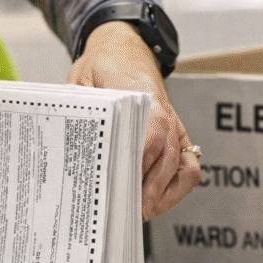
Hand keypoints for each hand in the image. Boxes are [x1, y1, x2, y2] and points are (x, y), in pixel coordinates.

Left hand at [67, 21, 200, 220]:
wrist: (124, 48)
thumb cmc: (101, 67)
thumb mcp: (82, 82)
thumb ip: (82, 112)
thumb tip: (73, 148)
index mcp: (141, 95)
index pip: (150, 135)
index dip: (139, 165)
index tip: (124, 189)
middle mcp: (165, 113)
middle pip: (166, 159)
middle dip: (148, 191)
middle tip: (126, 214)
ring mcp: (175, 126)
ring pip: (182, 168)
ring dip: (164, 195)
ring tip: (141, 213)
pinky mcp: (178, 136)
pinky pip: (189, 167)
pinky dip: (177, 188)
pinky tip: (156, 201)